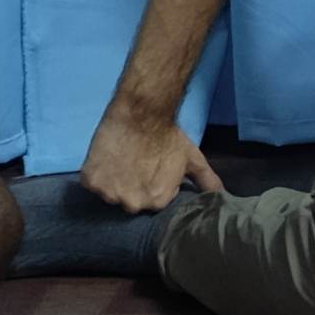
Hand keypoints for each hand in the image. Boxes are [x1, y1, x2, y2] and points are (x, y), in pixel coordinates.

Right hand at [82, 99, 222, 215]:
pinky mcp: (91, 181)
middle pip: (130, 200)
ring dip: (113, 181)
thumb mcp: (192, 159)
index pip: (151, 201)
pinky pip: (91, 184)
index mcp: (157, 202)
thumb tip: (222, 197)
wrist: (141, 111)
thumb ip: (206, 181)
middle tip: (135, 163)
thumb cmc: (168, 135)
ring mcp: (110, 193)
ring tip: (122, 160)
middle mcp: (133, 203)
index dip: (151, 184)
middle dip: (132, 185)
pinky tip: (108, 158)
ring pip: (110, 193)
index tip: (150, 168)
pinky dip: (96, 173)